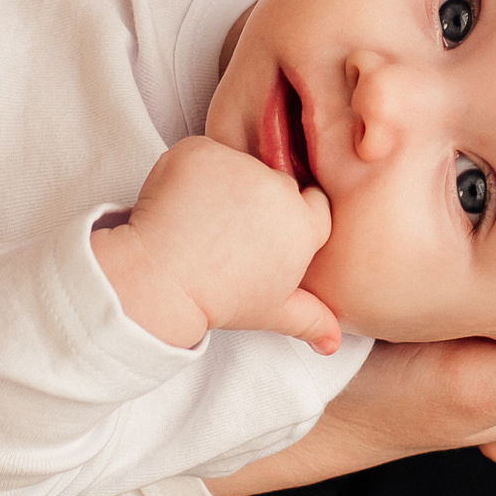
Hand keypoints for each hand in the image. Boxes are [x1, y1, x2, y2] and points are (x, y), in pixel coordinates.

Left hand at [93, 136, 338, 354]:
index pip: (311, 200)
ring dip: (219, 183)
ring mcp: (239, 166)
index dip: (286, 214)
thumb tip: (334, 344)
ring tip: (199, 220)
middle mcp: (279, 189)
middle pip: (273, 180)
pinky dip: (188, 172)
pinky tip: (179, 204)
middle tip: (224, 231)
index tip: (263, 231)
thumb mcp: (273, 311)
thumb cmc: (218, 299)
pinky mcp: (201, 151)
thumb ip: (311, 318)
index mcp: (304, 225)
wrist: (162, 282)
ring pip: (235, 164)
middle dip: (253, 198)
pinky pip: (199, 153)